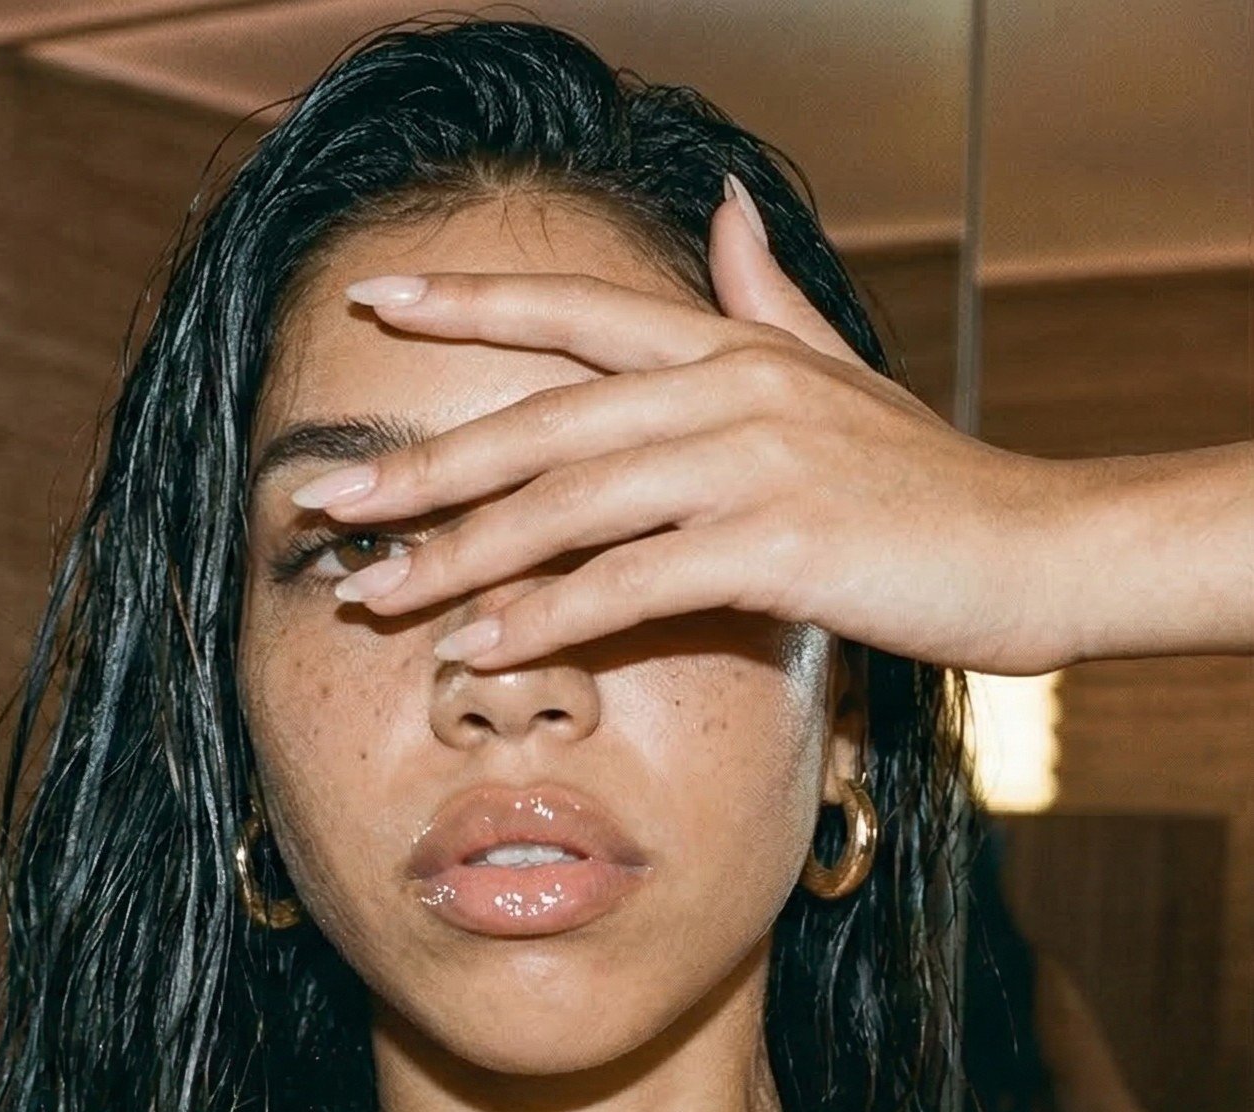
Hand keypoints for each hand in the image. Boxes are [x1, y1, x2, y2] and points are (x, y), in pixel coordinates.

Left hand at [300, 189, 1089, 675]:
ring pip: (570, 505)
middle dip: (423, 464)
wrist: (1038, 549)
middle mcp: (728, 389)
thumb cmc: (927, 479)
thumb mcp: (839, 374)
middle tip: (324, 498)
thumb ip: (762, 299)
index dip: (471, 303)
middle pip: (542, 422)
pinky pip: (631, 582)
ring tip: (374, 591)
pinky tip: (482, 647)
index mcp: (730, 348)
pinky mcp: (779, 545)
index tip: (372, 300)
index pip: (577, 311)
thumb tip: (719, 213)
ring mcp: (753, 462)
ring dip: (461, 555)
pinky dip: (550, 616)